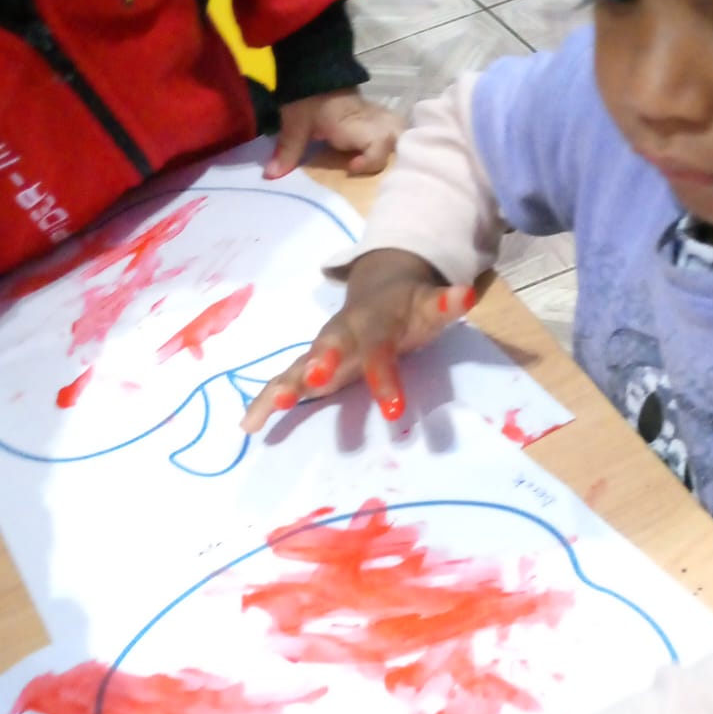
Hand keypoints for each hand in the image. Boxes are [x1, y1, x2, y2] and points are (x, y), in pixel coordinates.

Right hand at [241, 248, 476, 431]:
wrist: (381, 286)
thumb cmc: (409, 306)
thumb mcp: (431, 303)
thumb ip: (446, 303)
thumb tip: (466, 294)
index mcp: (376, 322)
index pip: (380, 349)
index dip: (384, 378)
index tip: (393, 412)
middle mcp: (343, 333)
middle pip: (328, 347)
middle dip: (319, 364)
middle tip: (312, 382)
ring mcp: (323, 348)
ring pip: (299, 366)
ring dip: (282, 387)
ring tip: (263, 415)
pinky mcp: (310, 365)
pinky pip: (283, 380)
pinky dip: (264, 401)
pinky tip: (246, 426)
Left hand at [264, 89, 400, 179]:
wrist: (312, 63)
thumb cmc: (306, 96)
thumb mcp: (295, 123)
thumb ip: (288, 151)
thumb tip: (271, 176)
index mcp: (353, 123)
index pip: (379, 142)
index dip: (371, 160)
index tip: (351, 167)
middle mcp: (369, 119)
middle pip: (398, 135)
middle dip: (392, 152)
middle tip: (371, 164)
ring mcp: (374, 112)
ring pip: (399, 127)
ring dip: (394, 143)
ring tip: (378, 157)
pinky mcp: (372, 110)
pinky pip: (391, 123)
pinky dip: (389, 135)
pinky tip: (376, 146)